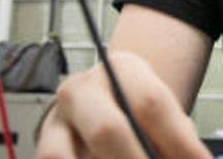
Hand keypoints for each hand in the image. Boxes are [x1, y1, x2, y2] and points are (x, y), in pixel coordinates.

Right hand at [36, 51, 211, 158]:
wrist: (105, 99)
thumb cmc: (139, 111)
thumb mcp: (162, 112)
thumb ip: (177, 140)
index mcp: (122, 71)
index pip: (152, 104)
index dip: (180, 144)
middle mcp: (82, 91)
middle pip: (107, 130)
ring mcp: (54, 122)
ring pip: (60, 156)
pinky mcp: (42, 146)